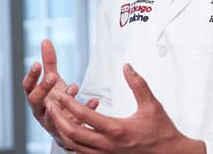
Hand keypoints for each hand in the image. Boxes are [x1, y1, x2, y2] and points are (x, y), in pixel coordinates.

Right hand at [23, 39, 96, 138]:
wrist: (63, 125)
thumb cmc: (55, 100)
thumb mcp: (52, 81)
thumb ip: (48, 63)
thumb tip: (45, 41)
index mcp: (34, 98)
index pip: (27, 87)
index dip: (31, 76)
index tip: (38, 64)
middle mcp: (40, 111)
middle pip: (35, 101)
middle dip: (43, 88)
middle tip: (53, 76)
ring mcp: (52, 123)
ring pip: (53, 115)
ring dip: (63, 101)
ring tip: (73, 86)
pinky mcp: (67, 132)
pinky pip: (76, 123)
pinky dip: (85, 110)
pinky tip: (94, 100)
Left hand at [47, 64, 204, 153]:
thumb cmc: (162, 131)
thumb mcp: (152, 105)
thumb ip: (138, 84)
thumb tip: (127, 67)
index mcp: (117, 129)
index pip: (84, 116)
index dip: (69, 104)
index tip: (59, 93)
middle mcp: (108, 145)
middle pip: (73, 133)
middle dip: (58, 117)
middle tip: (50, 104)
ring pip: (74, 146)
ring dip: (61, 130)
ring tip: (54, 116)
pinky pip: (81, 153)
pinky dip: (71, 142)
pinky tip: (66, 131)